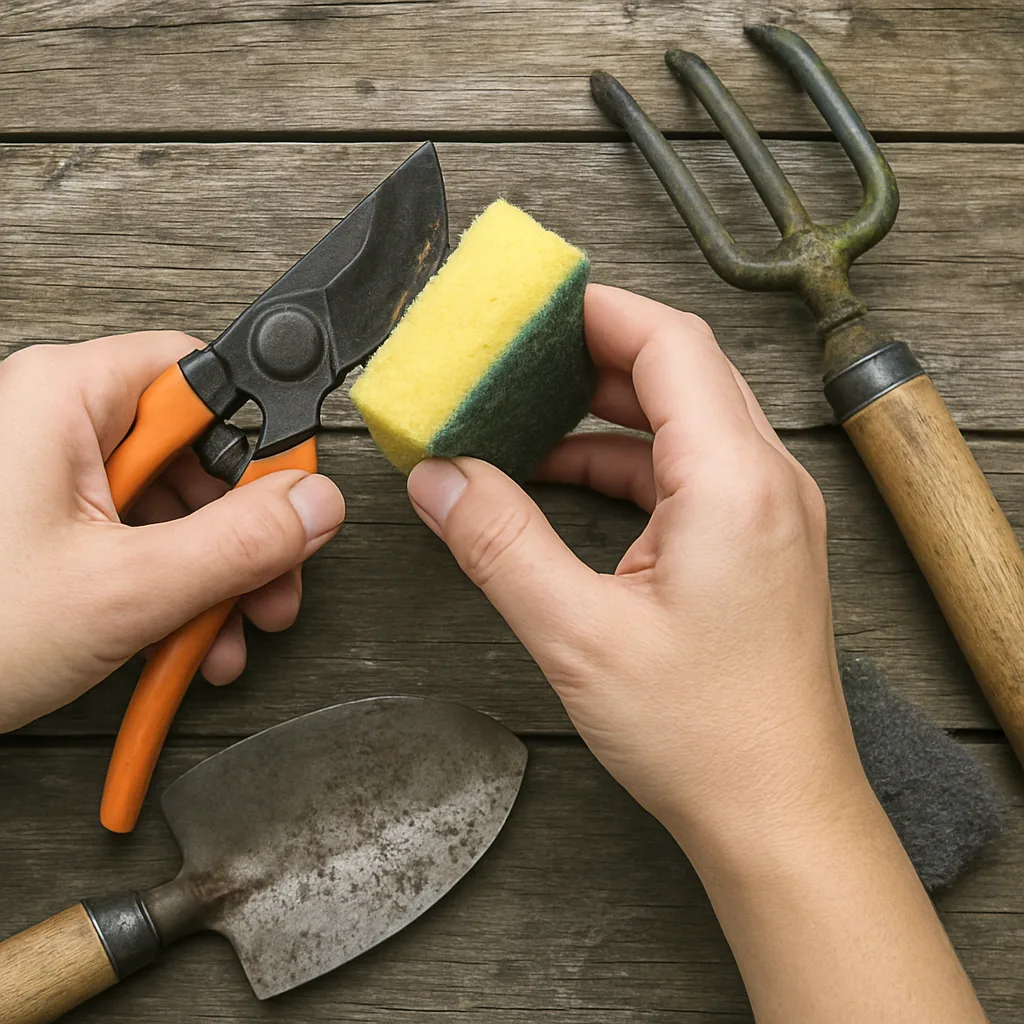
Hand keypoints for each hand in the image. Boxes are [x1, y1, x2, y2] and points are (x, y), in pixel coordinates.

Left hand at [0, 332, 344, 731]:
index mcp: (64, 397)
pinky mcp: (49, 532)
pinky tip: (185, 644)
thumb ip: (238, 542)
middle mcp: (57, 427)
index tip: (295, 496)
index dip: (260, 436)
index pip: (203, 377)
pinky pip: (136, 543)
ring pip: (172, 509)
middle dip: (246, 533)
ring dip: (215, 578)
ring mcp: (51, 484)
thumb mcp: (122, 588)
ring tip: (222, 640)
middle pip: (198, 455)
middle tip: (272, 585)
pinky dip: (172, 593)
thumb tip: (316, 505)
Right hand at [406, 285, 985, 1022]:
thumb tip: (439, 479)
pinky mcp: (755, 543)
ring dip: (602, 413)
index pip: (669, 342)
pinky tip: (563, 481)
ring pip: (680, 420)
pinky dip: (623, 463)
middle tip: (512, 359)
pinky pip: (686, 470)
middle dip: (588, 356)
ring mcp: (767, 512)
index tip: (530, 305)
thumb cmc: (706, 736)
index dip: (595, 310)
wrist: (778, 812)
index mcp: (734, 484)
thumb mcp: (579, 634)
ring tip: (523, 419)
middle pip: (677, 370)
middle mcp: (766, 483)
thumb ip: (499, 543)